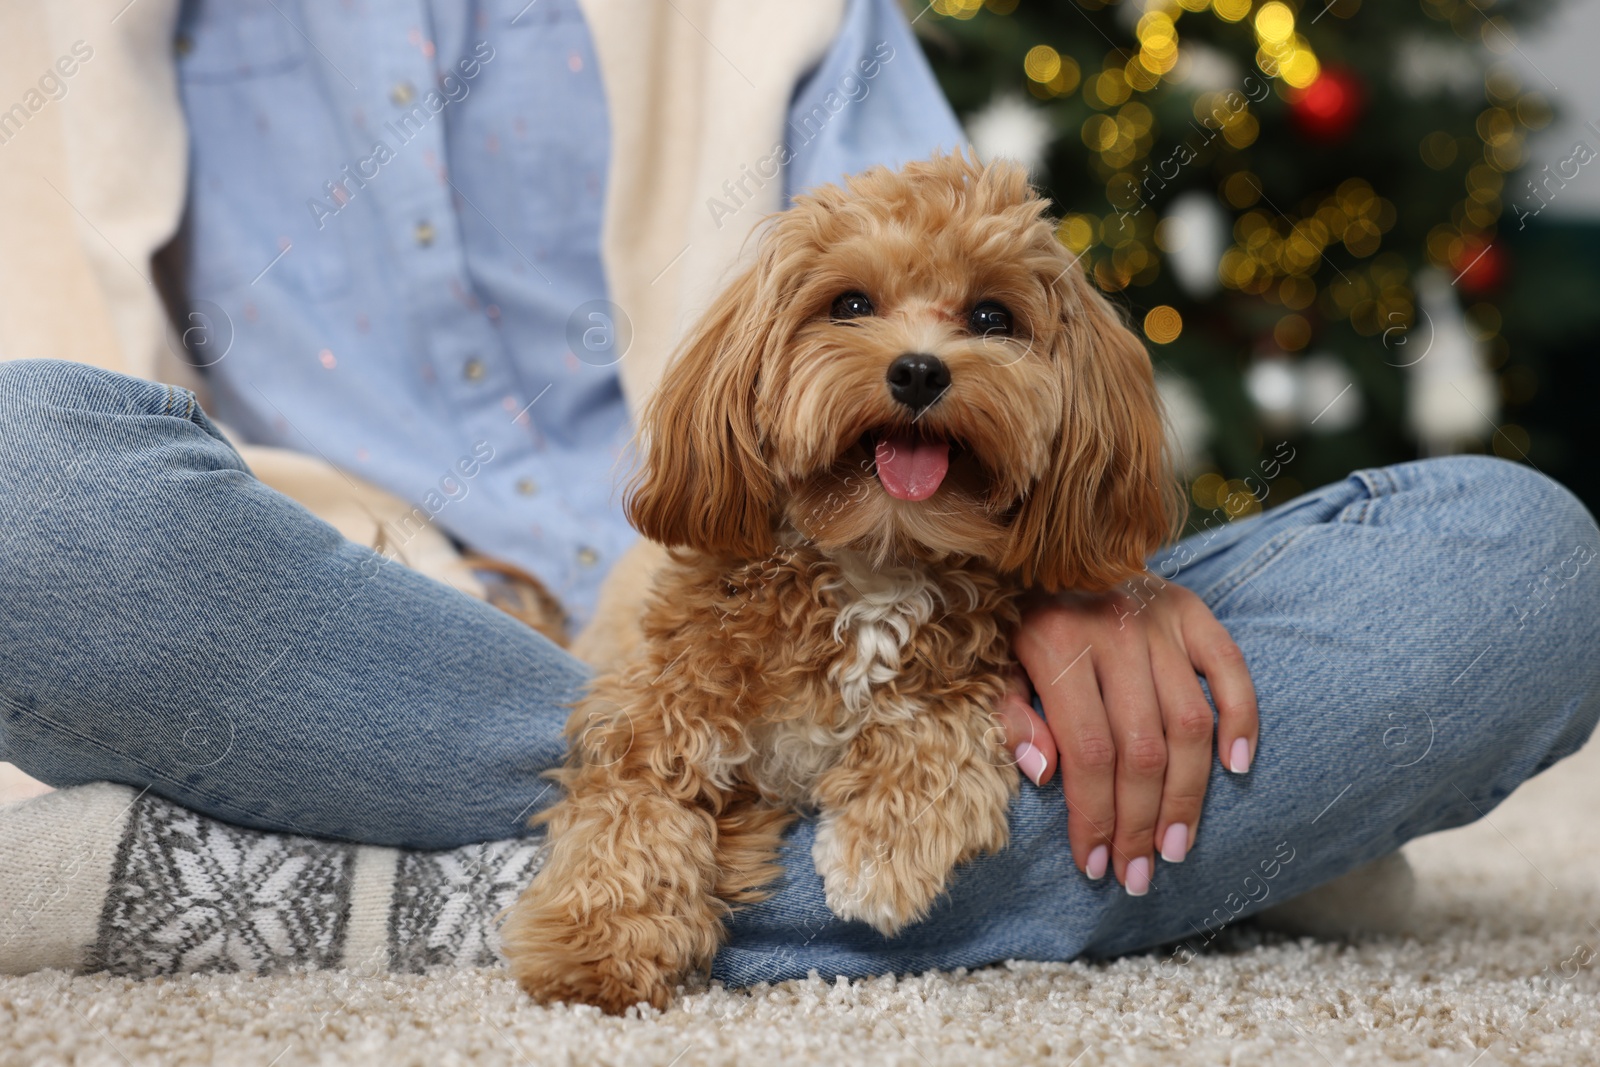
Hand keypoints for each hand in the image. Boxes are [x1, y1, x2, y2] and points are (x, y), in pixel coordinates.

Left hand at [995, 580, 1257, 894]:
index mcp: (1055, 645)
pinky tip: (1236, 769)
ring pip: (1188, 724)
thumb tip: (1046, 772)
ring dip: (1187, 795)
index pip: (1086, 751)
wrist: (1052, 540)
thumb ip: (1014, 716)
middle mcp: (1113, 632)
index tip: (1094, 864)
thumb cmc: (1020, 617)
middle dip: (1140, 823)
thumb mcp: (996, 663)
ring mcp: (1159, 620)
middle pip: (1140, 749)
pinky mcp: (1194, 609)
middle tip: (1138, 875)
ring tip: (1176, 847)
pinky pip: (1230, 669)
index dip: (1093, 815)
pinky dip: (1241, 719)